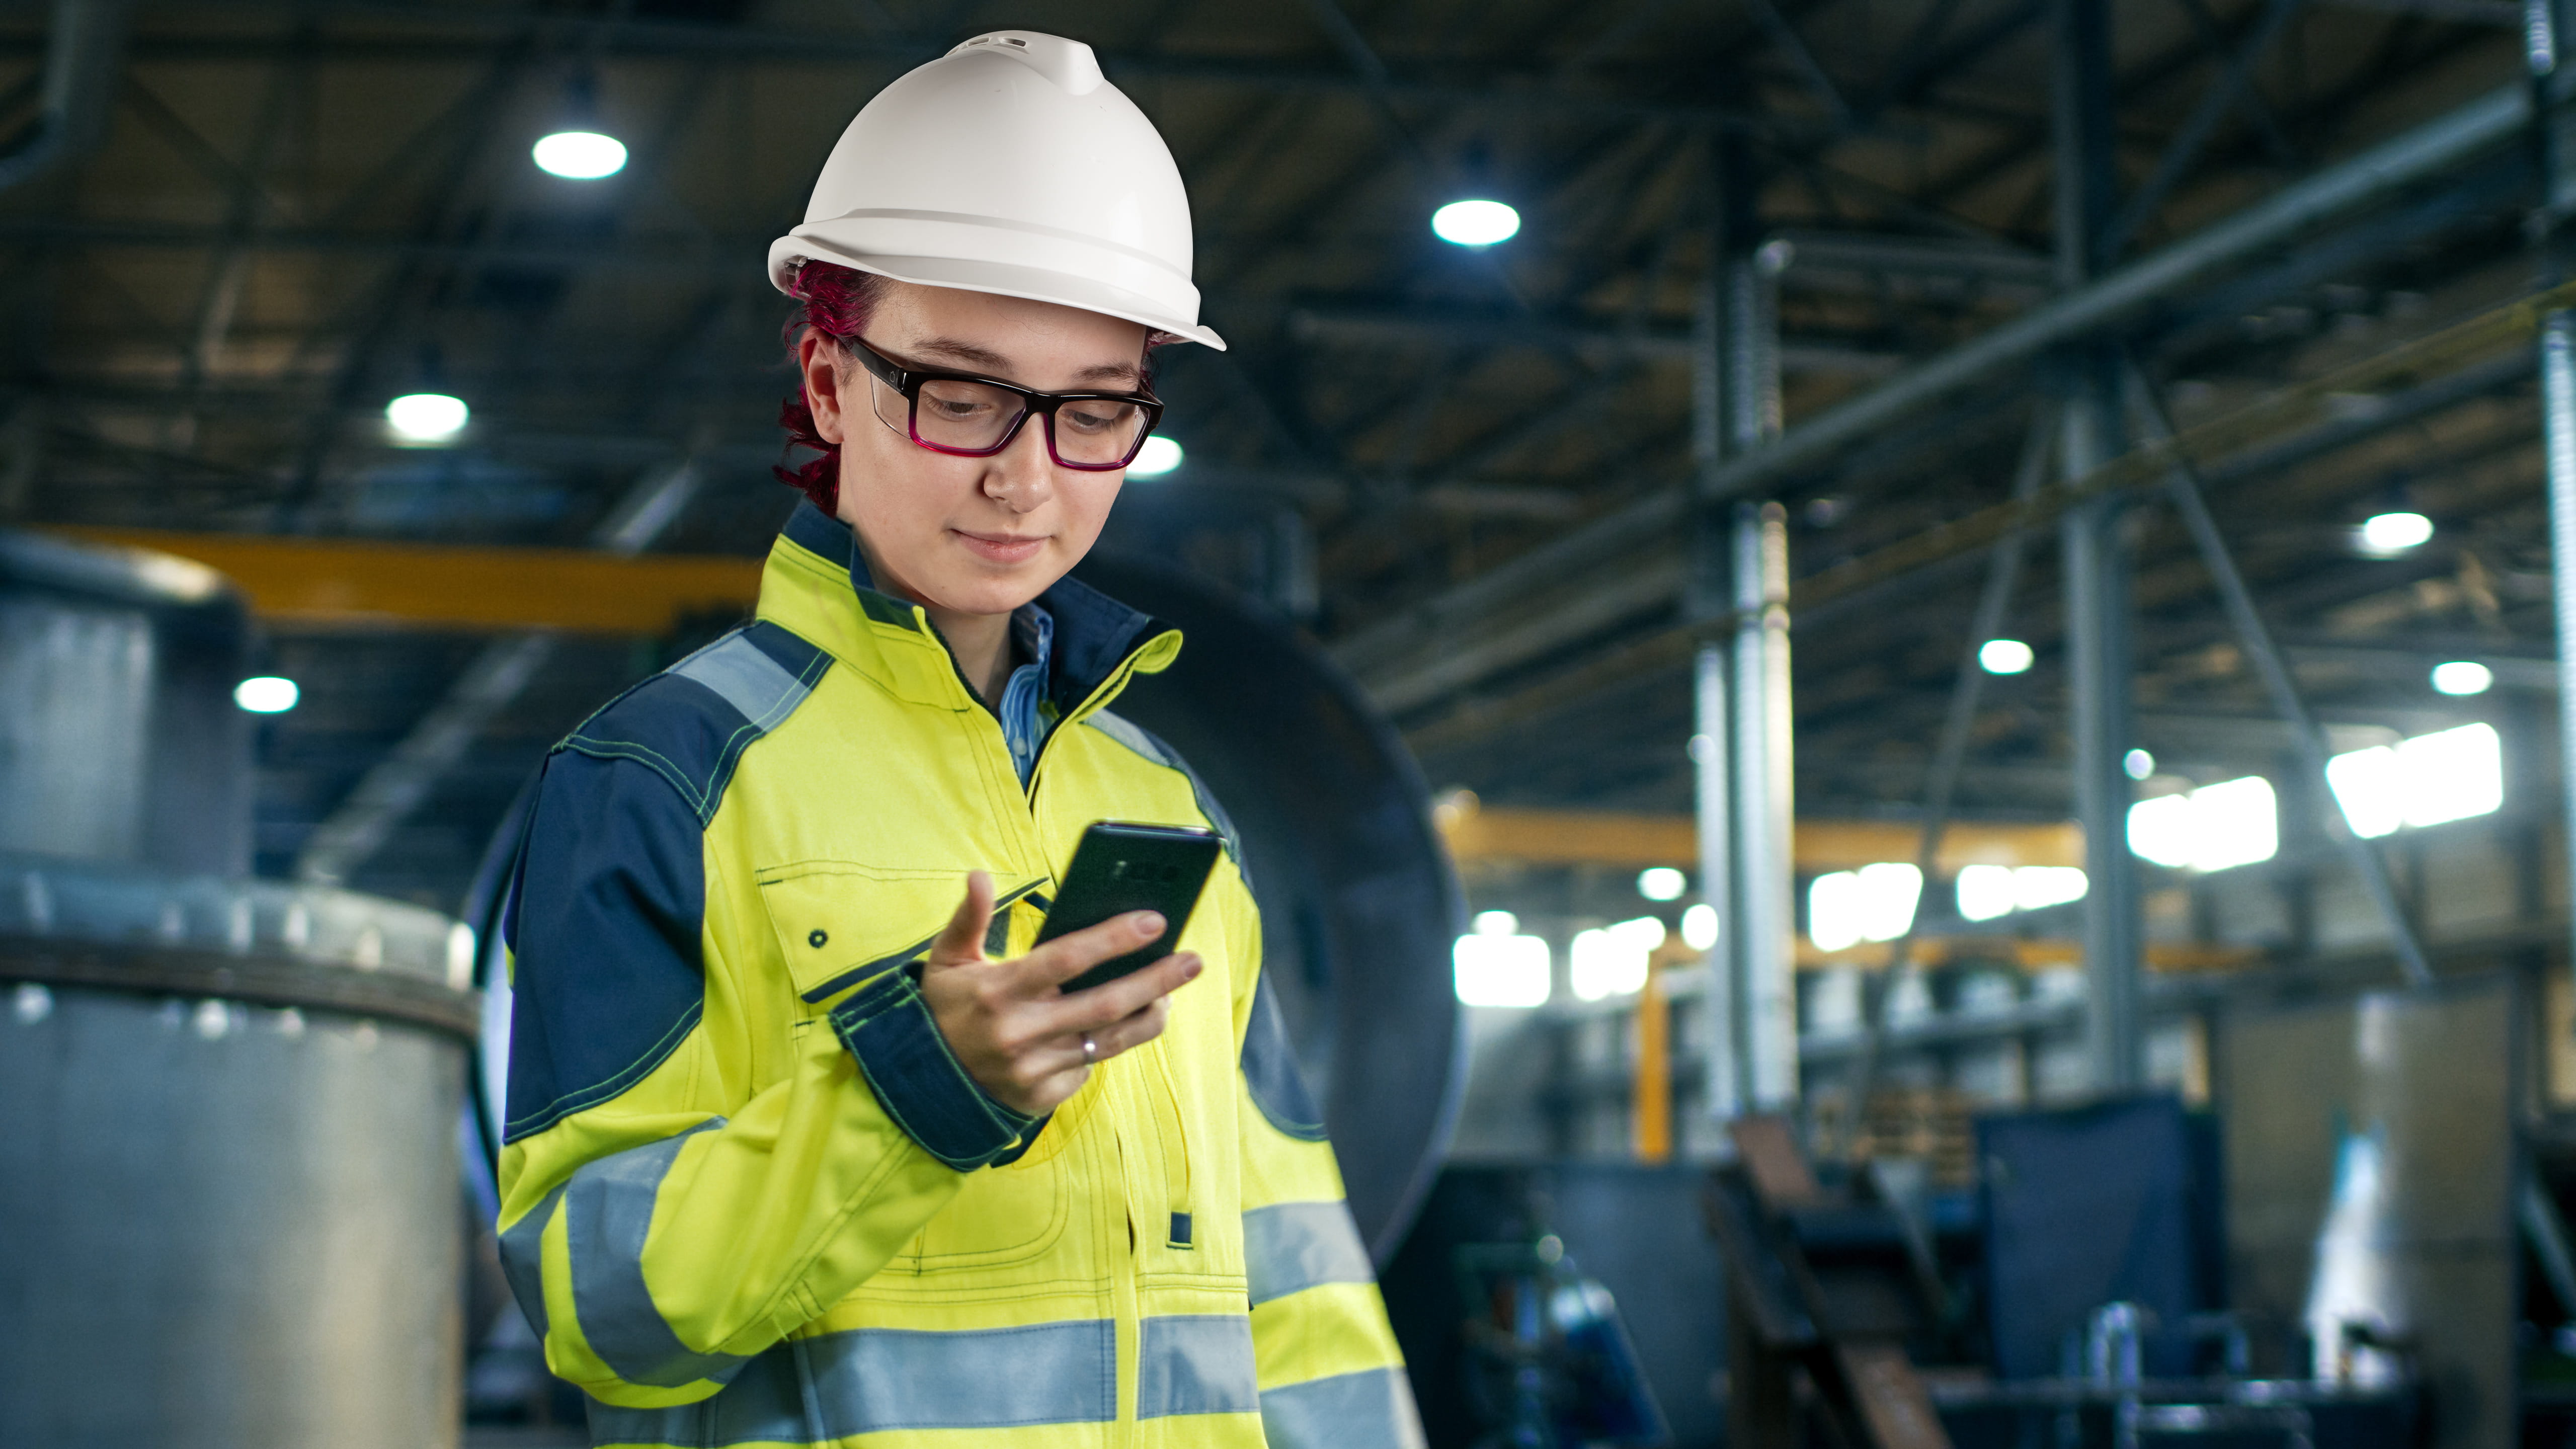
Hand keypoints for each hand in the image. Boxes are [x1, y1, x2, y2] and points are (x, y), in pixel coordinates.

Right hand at [919, 870, 1202, 1116]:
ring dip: (1149, 1016)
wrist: (922, 1081)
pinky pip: (1088, 1068)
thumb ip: (967, 918)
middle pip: (1105, 1004)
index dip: (1115, 939)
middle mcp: (1019, 1032)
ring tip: (1171, 994)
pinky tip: (1117, 1027)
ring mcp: (1033, 1069)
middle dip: (1157, 980)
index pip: (1067, 959)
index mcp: (998, 991)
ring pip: (1109, 1042)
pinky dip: (1105, 1046)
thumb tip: (979, 875)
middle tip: (1193, 961)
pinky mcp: (1041, 1097)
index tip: (1155, 920)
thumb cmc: (944, 1008)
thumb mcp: (946, 960)